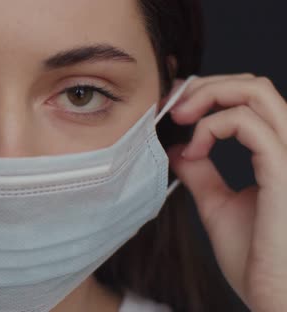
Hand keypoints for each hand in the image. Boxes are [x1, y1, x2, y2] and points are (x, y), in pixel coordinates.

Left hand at [166, 74, 286, 310]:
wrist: (277, 299)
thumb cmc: (257, 261)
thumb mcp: (219, 207)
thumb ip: (203, 174)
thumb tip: (179, 150)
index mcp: (281, 155)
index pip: (253, 100)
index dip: (211, 93)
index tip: (174, 107)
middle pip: (254, 86)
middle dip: (206, 86)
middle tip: (172, 105)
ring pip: (256, 91)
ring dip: (208, 96)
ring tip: (180, 118)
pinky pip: (248, 124)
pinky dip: (212, 125)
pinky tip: (195, 150)